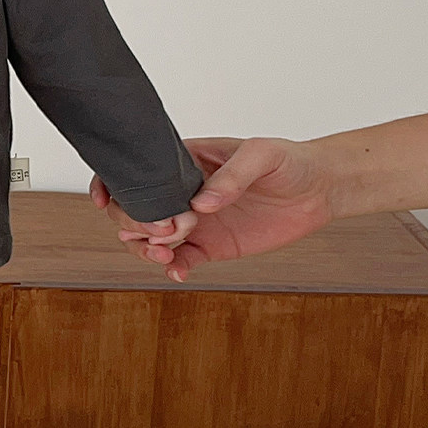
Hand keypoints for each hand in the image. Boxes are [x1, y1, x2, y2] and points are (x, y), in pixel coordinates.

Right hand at [89, 136, 336, 281]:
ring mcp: (193, 221)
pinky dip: (173, 269)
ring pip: (150, 239)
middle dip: (136, 223)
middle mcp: (181, 192)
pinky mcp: (211, 246)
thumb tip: (201, 203)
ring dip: (147, 250)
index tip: (107, 202)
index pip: (136, 172)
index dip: (112, 185)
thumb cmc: (289, 160)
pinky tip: (178, 272)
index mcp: (183, 162)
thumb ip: (232, 176)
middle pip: (133, 210)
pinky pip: (181, 261)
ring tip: (166, 255)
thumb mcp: (262, 155)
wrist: (320, 189)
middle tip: (165, 230)